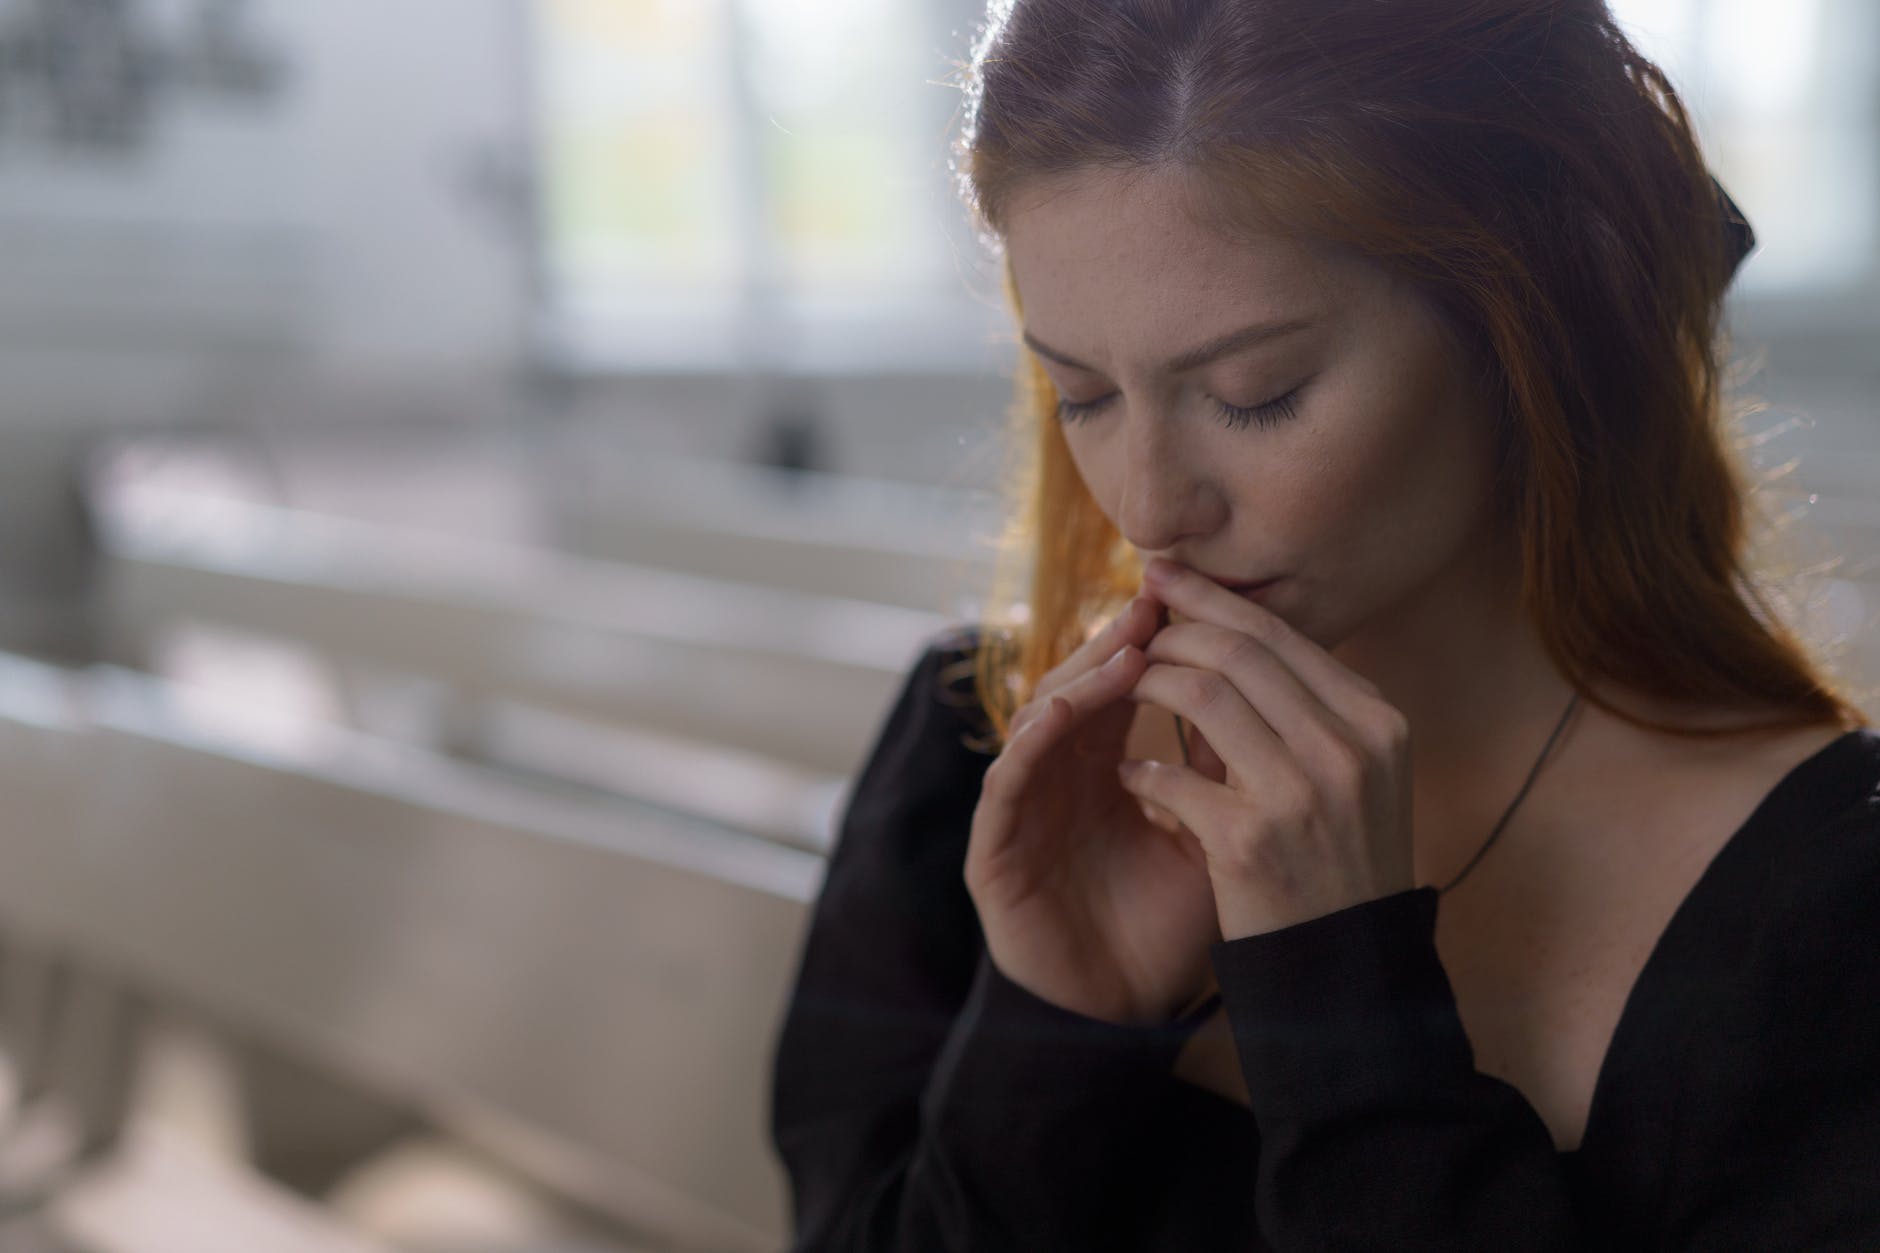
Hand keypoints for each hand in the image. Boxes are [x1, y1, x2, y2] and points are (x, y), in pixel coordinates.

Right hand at [964, 592, 1222, 1026]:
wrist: (1122, 1013)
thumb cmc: (1167, 927)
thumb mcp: (1212, 838)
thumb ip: (1223, 774)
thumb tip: (1268, 696)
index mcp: (1104, 767)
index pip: (1123, 686)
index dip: (1153, 645)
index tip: (1195, 606)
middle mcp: (1057, 776)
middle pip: (1078, 687)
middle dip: (1115, 645)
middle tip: (1155, 606)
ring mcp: (1023, 808)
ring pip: (1037, 720)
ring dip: (1079, 682)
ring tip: (1124, 653)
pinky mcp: (994, 848)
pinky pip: (1003, 784)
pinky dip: (1029, 743)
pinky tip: (1063, 715)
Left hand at [1117, 559, 1415, 939]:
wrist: (1350, 970)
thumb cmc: (1343, 864)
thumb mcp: (1356, 776)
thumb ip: (1312, 709)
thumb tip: (1235, 631)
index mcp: (1377, 722)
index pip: (1282, 635)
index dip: (1213, 600)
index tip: (1163, 578)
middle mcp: (1347, 748)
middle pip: (1238, 650)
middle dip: (1171, 628)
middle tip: (1127, 623)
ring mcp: (1301, 793)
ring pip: (1201, 694)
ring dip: (1146, 684)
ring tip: (1119, 690)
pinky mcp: (1249, 841)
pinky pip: (1172, 777)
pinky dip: (1143, 773)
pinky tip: (1129, 777)